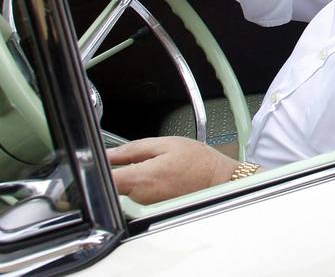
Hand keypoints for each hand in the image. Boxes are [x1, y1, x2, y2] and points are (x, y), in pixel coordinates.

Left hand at [107, 136, 239, 204]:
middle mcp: (139, 198)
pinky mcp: (150, 211)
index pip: (104, 180)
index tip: (96, 160)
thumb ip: (132, 148)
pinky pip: (134, 198)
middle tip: (130, 158)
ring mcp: (144, 207)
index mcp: (141, 178)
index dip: (97, 169)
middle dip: (115, 172)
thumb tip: (109, 153)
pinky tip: (155, 176)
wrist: (219, 181)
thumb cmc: (199, 163)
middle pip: (111, 187)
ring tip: (149, 166)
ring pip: (122, 192)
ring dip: (128, 178)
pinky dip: (139, 187)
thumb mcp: (166, 144)